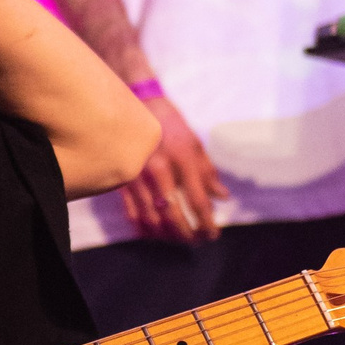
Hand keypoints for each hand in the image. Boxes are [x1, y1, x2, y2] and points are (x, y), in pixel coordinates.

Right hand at [120, 95, 225, 242]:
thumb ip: (208, 173)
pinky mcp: (122, 180)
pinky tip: (154, 232)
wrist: (135, 104)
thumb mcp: (194, 143)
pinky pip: (132, 213)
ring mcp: (137, 176)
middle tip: (197, 241)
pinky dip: (144, 228)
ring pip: (151, 219)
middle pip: (173, 216)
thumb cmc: (170, 124)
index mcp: (181, 160)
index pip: (198, 202)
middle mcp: (159, 171)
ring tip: (179, 238)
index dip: (208, 223)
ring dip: (167, 235)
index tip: (214, 234)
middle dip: (188, 235)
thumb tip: (222, 197)